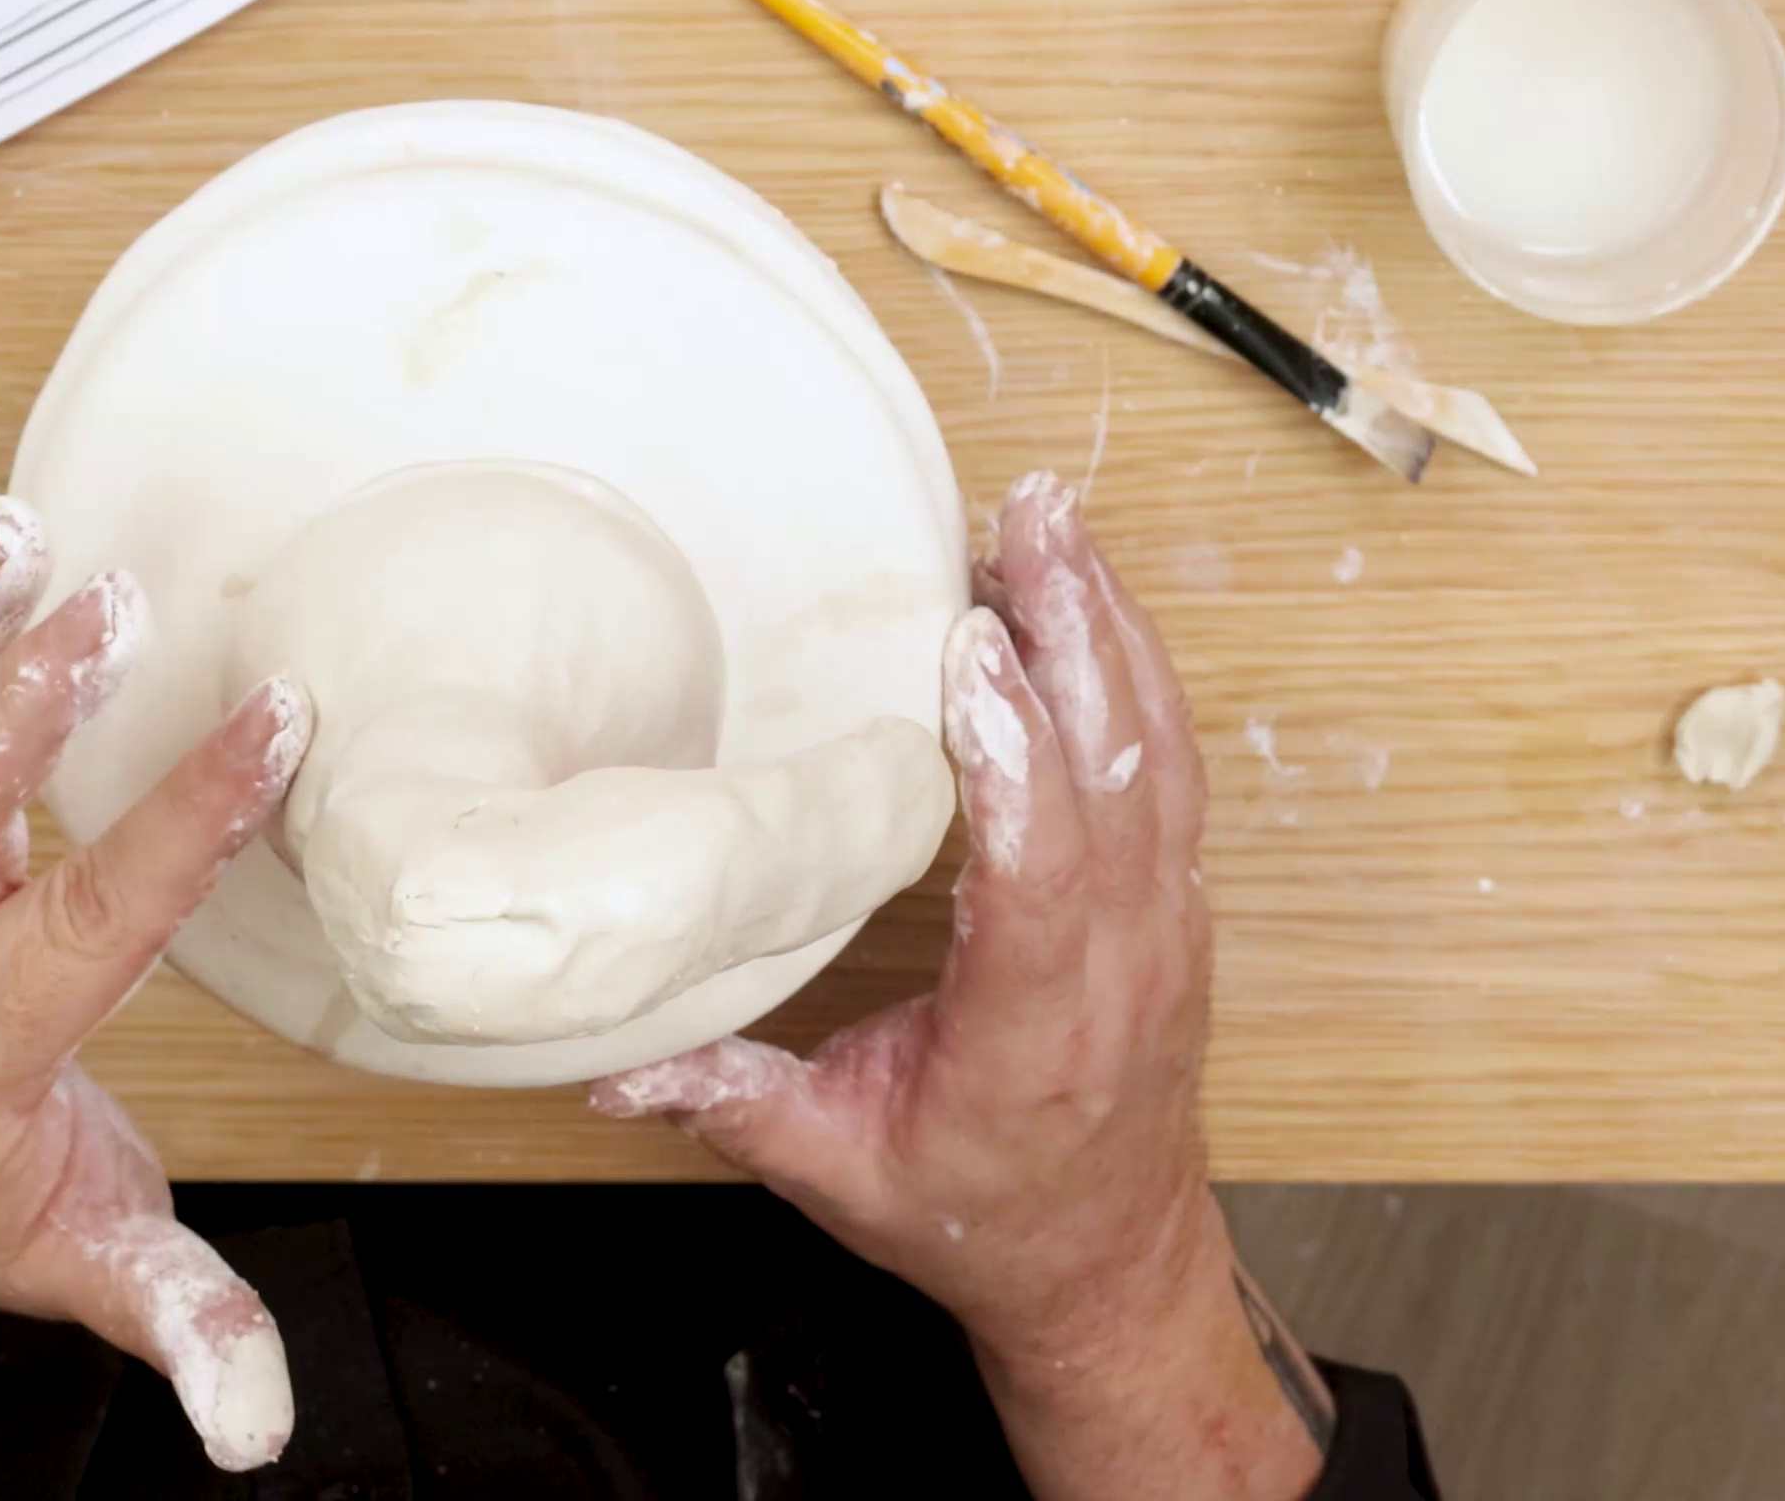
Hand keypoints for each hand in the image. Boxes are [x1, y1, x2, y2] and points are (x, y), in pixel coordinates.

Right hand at [592, 473, 1332, 1500]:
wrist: (1110, 1267)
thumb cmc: (983, 1221)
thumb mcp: (838, 1173)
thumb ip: (731, 1101)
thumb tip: (610, 1064)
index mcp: (1038, 1026)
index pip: (1041, 871)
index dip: (1013, 755)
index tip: (971, 646)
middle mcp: (1123, 959)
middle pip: (1120, 772)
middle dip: (1077, 630)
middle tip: (1032, 516)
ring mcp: (1166, 922)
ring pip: (1158, 749)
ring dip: (1110, 625)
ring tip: (1057, 521)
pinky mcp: (1173, 898)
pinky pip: (1170, 765)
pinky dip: (1134, 669)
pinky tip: (1092, 596)